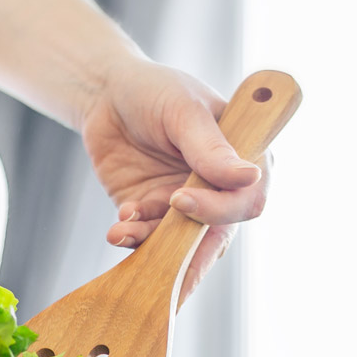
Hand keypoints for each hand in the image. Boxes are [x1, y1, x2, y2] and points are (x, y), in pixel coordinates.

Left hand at [80, 60, 269, 300]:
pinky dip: (133, 237)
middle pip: (216, 235)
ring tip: (122, 229)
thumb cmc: (155, 90)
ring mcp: (185, 203)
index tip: (181, 198)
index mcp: (243, 159)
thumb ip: (211, 149)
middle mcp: (218, 188)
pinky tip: (117, 227)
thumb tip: (250, 177)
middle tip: (163, 266)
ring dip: (151, 244)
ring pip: (179, 244)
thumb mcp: (184, 111)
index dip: (219, 209)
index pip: (247, 200)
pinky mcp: (152, 212)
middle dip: (189, 254)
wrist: (106, 94)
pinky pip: (147, 238)